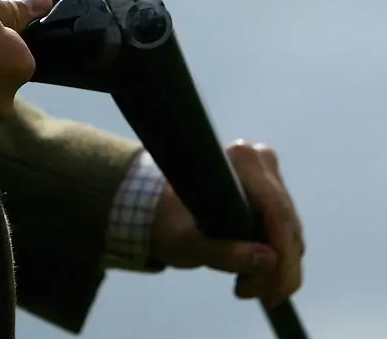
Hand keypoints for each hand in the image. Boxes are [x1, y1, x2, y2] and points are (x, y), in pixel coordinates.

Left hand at [149, 140, 304, 306]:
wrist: (162, 213)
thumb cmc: (168, 222)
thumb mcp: (185, 243)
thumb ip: (221, 253)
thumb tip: (268, 260)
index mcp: (239, 159)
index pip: (276, 209)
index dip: (280, 252)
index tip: (266, 288)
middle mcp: (261, 161)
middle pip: (287, 225)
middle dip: (277, 271)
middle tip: (251, 295)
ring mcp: (270, 178)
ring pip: (292, 235)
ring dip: (278, 272)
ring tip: (246, 289)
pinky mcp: (274, 198)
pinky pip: (288, 236)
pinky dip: (278, 264)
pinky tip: (258, 281)